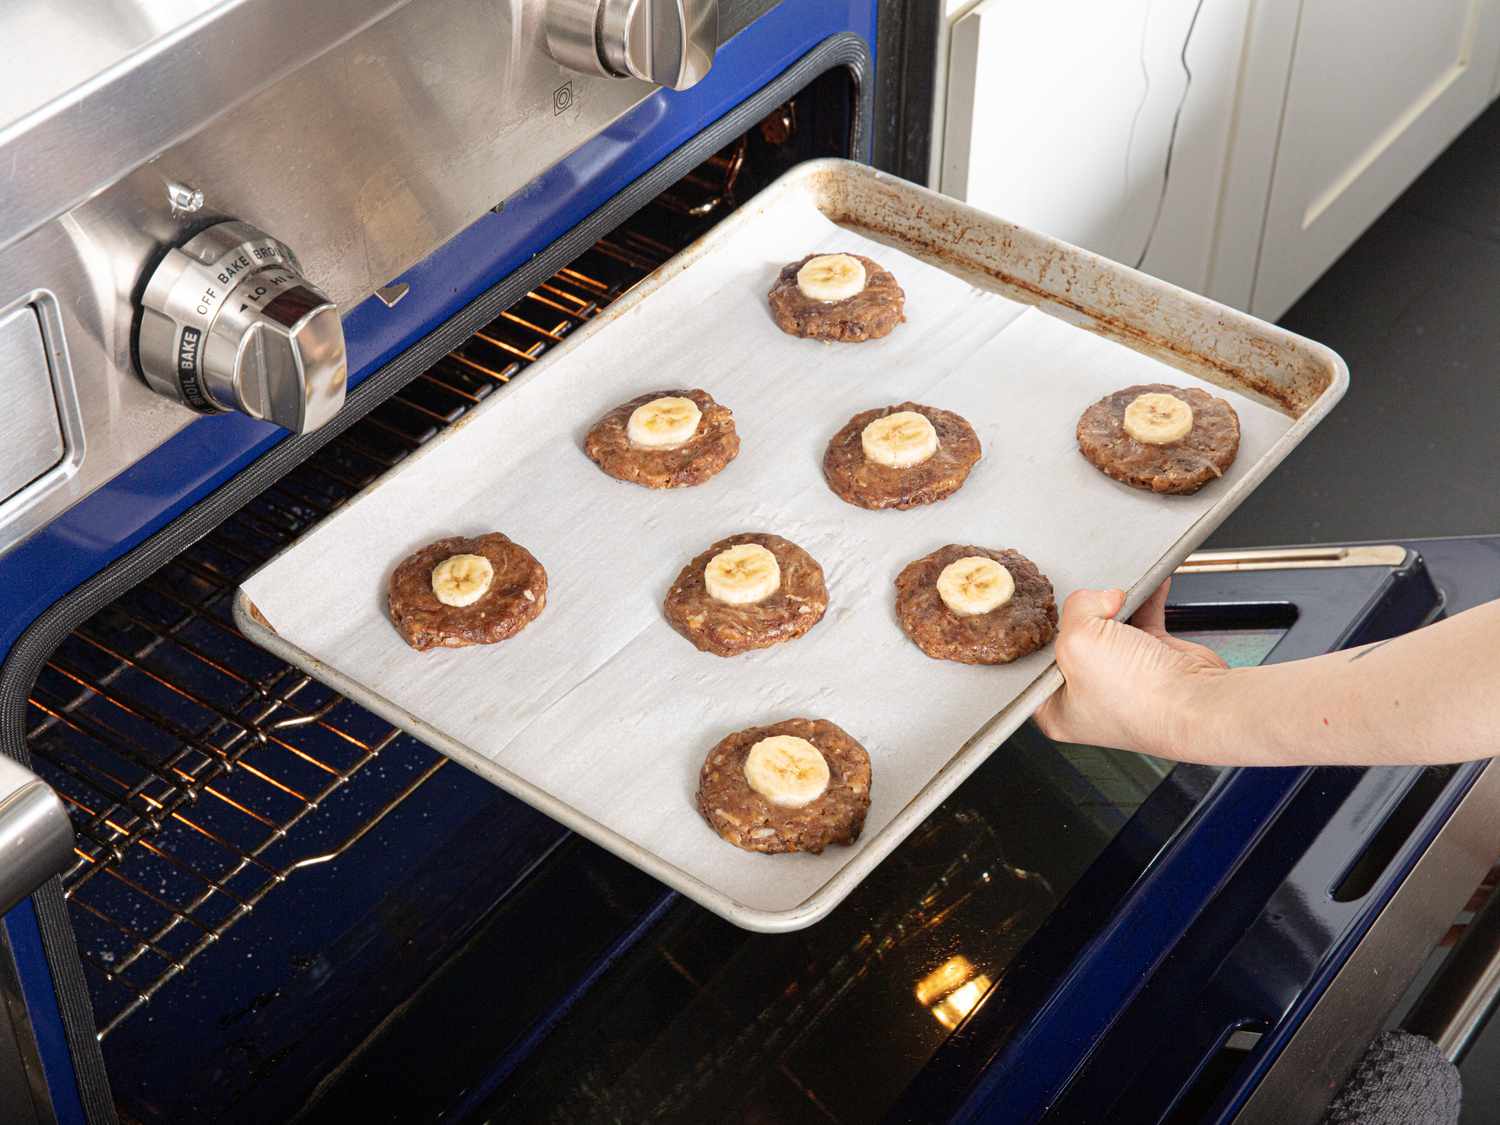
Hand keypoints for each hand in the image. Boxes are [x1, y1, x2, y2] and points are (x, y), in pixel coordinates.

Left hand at [1034, 579, 1228, 756]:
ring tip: (1119, 595)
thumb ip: (1077, 608)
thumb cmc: (1141, 699)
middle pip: (1073, 638)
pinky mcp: (1153, 661)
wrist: (1198, 704)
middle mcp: (1089, 696)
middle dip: (1084, 615)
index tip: (1048, 613)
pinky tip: (1148, 586)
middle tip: (1091, 606)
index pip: (1035, 664)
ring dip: (1116, 605)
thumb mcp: (1079, 642)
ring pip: (1108, 627)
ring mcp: (1122, 679)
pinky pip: (1142, 620)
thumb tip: (1098, 598)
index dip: (1042, 634)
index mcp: (1057, 709)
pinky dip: (1145, 601)